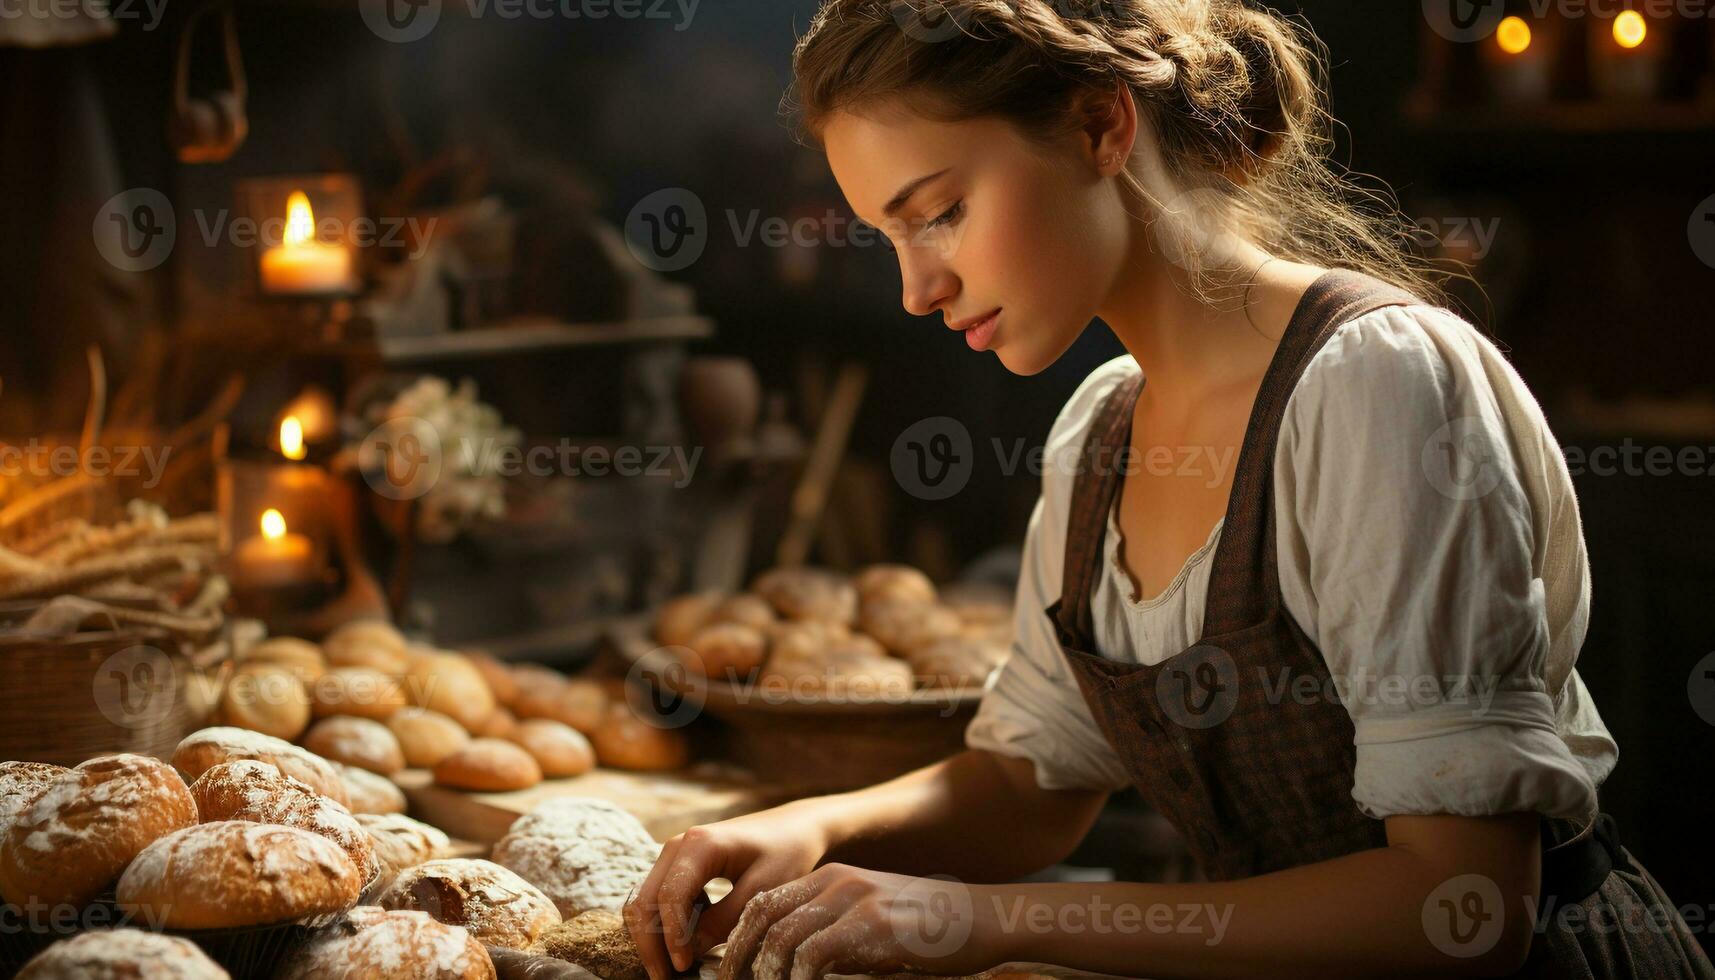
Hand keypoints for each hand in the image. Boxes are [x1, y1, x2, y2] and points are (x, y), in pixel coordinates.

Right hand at [625, 807, 830, 979]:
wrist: (793, 827)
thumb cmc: (786, 853)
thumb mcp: (763, 890)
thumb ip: (725, 920)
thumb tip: (688, 951)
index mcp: (699, 845)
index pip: (670, 896)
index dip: (671, 937)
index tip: (682, 968)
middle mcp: (678, 846)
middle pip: (645, 899)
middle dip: (651, 943)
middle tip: (663, 979)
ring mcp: (675, 854)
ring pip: (645, 900)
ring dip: (653, 936)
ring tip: (671, 969)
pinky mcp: (679, 866)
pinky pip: (659, 898)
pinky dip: (664, 925)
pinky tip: (686, 945)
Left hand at [715, 864, 1001, 979]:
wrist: (984, 918)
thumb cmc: (930, 932)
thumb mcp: (872, 924)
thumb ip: (834, 935)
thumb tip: (794, 969)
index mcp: (831, 880)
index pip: (764, 905)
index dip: (738, 942)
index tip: (727, 974)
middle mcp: (835, 883)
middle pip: (761, 916)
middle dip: (737, 958)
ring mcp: (853, 900)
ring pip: (780, 937)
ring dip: (763, 974)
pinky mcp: (872, 925)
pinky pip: (813, 955)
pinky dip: (796, 979)